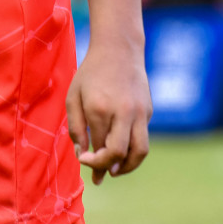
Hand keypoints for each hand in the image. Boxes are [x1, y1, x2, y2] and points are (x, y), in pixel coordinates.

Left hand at [66, 38, 150, 184]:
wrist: (118, 49)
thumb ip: (75, 127)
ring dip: (128, 168)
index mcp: (99, 109)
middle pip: (119, 154)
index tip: (84, 161)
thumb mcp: (73, 96)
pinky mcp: (149, 111)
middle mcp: (123, 112)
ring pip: (140, 152)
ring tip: (115, 172)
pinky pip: (143, 137)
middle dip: (107, 168)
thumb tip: (82, 154)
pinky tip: (122, 151)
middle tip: (99, 175)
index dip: (90, 161)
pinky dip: (134, 150)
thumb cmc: (91, 73)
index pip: (98, 147)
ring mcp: (139, 112)